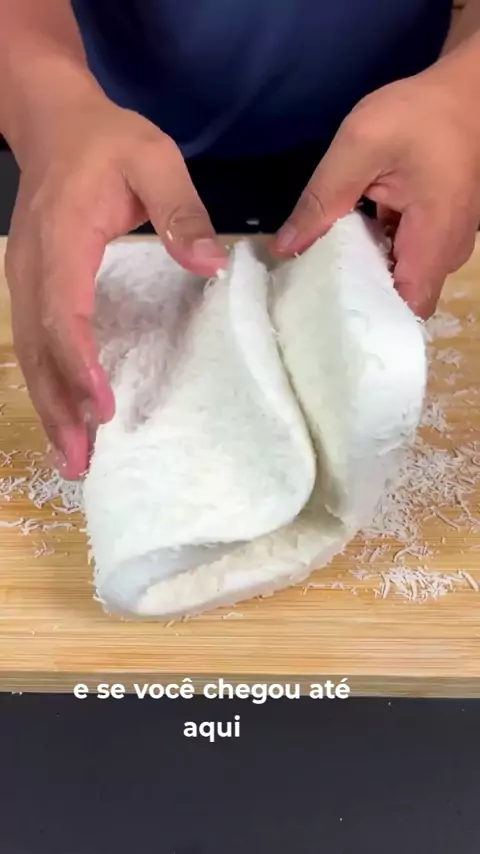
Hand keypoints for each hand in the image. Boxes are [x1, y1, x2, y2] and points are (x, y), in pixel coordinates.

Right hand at [5, 91, 225, 478]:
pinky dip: (48, 386)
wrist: (53, 121)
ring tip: (71, 460)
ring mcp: (26, 278)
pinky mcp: (32, 286)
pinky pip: (36, 344)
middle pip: (38, 347)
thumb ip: (181, 210)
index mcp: (64, 236)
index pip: (63, 308)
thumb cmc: (107, 140)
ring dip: (49, 407)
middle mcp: (34, 266)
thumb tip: (211, 266)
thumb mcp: (154, 159)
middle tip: (80, 461)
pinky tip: (64, 418)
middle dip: (58, 406)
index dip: (79, 360)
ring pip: (31, 354)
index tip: (101, 405)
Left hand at [272, 49, 479, 318]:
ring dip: (359, 283)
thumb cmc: (420, 114)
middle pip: (398, 303)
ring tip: (312, 284)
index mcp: (434, 241)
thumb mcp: (360, 145)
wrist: (466, 90)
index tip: (319, 322)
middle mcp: (444, 256)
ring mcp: (441, 247)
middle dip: (353, 305)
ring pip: (397, 284)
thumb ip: (321, 199)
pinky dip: (370, 262)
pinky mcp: (433, 236)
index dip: (364, 322)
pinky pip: (401, 263)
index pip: (403, 311)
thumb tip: (283, 249)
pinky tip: (337, 256)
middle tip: (304, 302)